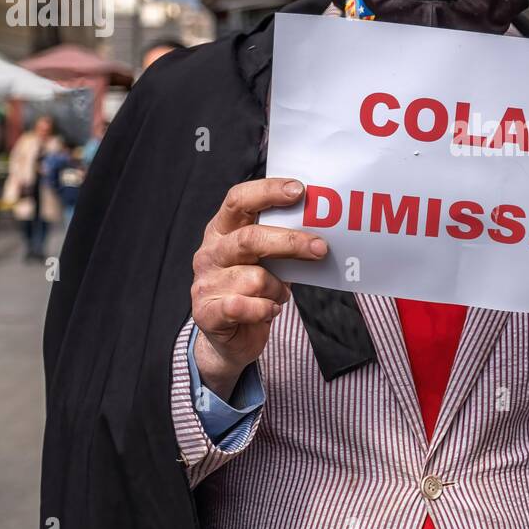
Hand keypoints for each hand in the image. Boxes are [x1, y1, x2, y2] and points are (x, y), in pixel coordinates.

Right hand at [191, 178, 326, 398]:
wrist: (230, 337)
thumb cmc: (254, 290)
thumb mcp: (266, 259)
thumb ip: (281, 242)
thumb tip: (323, 227)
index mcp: (222, 230)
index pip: (238, 200)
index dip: (268, 191)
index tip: (299, 190)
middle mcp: (209, 252)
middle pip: (250, 238)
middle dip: (290, 242)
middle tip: (320, 248)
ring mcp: (205, 283)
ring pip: (255, 278)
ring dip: (278, 288)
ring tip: (281, 294)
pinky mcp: (207, 313)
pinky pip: (244, 307)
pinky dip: (265, 309)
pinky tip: (270, 310)